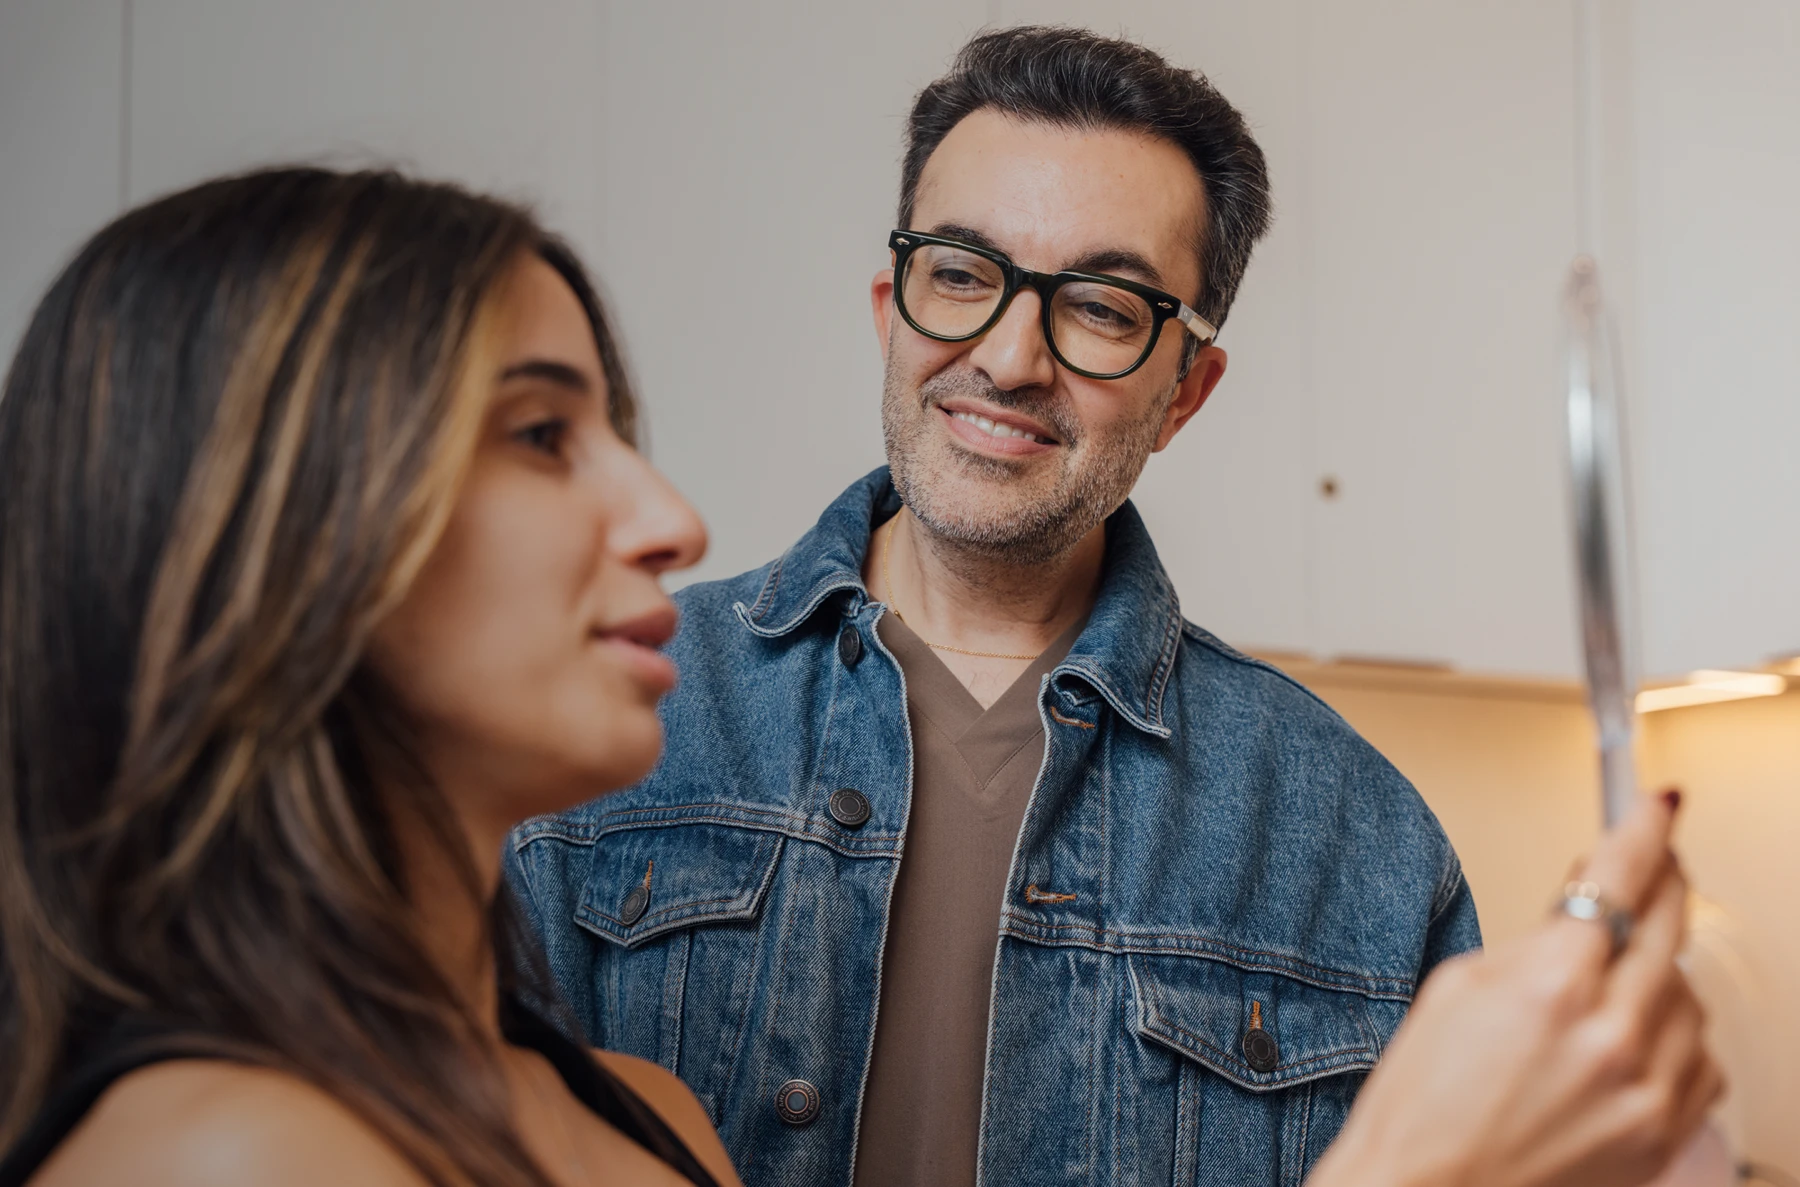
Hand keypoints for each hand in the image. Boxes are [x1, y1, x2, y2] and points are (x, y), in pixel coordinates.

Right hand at [1310, 791, 1722, 1186]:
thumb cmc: (1423, 1107)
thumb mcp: (1457, 987)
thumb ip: (1534, 940)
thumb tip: (1581, 908)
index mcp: (1551, 988)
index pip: (1619, 879)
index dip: (1642, 831)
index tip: (1656, 807)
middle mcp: (1611, 1037)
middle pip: (1670, 928)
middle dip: (1664, 885)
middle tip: (1656, 867)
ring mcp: (1646, 1091)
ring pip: (1691, 995)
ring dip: (1665, 970)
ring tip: (1620, 975)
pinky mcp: (1663, 1135)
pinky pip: (1702, 1061)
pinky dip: (1679, 1036)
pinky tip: (1638, 1033)